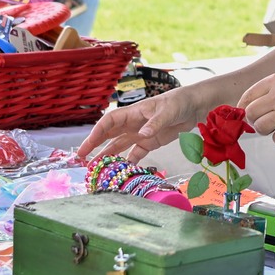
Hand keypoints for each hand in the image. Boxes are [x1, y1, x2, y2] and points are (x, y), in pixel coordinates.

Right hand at [79, 87, 207, 163]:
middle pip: (109, 135)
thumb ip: (155, 123)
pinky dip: (128, 162)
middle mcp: (133, 124)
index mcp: (133, 113)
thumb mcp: (167, 111)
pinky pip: (135, 153)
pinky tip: (121, 171)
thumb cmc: (178, 102)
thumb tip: (142, 134)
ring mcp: (140, 134)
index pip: (109, 121)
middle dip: (94, 145)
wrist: (194, 106)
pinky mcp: (150, 142)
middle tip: (81, 158)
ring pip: (119, 146)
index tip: (88, 144)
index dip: (97, 132)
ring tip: (96, 167)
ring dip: (108, 155)